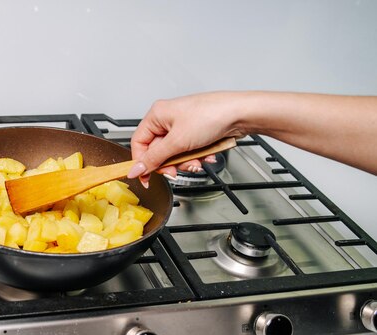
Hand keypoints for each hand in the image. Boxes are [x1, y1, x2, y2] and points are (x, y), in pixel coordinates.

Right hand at [128, 92, 244, 185]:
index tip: (145, 178)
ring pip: (174, 155)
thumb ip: (155, 159)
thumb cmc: (211, 115)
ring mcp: (182, 127)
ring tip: (198, 159)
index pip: (139, 143)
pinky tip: (206, 154)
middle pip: (158, 152)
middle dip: (171, 163)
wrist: (241, 114)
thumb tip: (136, 170)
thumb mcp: (177, 142)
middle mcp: (167, 120)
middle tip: (177, 170)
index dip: (141, 162)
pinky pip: (188, 152)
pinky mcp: (195, 134)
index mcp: (157, 115)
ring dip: (186, 161)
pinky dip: (196, 156)